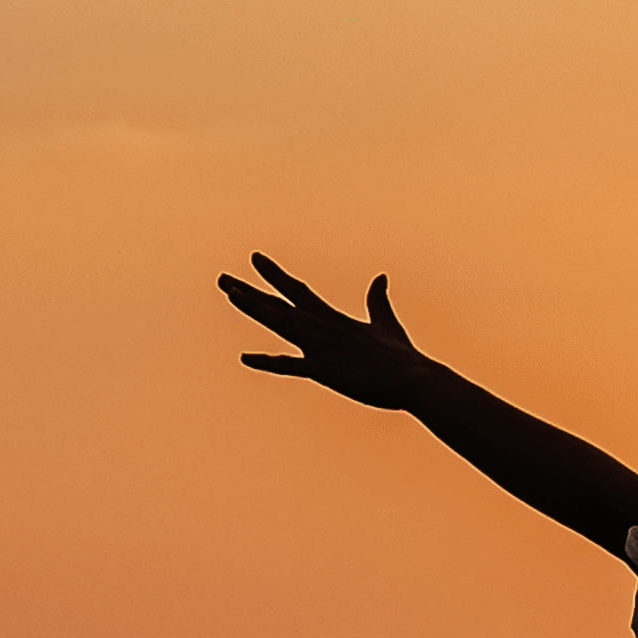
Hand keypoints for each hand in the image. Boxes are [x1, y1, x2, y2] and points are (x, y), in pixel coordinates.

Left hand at [224, 250, 438, 405]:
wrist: (415, 378)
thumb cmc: (403, 357)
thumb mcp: (387, 324)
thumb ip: (377, 301)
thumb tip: (380, 277)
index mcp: (335, 319)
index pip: (298, 292)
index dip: (275, 276)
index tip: (255, 259)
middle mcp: (323, 327)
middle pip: (280, 304)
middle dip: (250, 291)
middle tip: (222, 278)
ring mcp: (322, 347)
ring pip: (281, 322)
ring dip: (254, 308)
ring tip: (230, 293)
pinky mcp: (324, 370)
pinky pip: (291, 366)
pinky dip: (268, 362)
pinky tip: (246, 358)